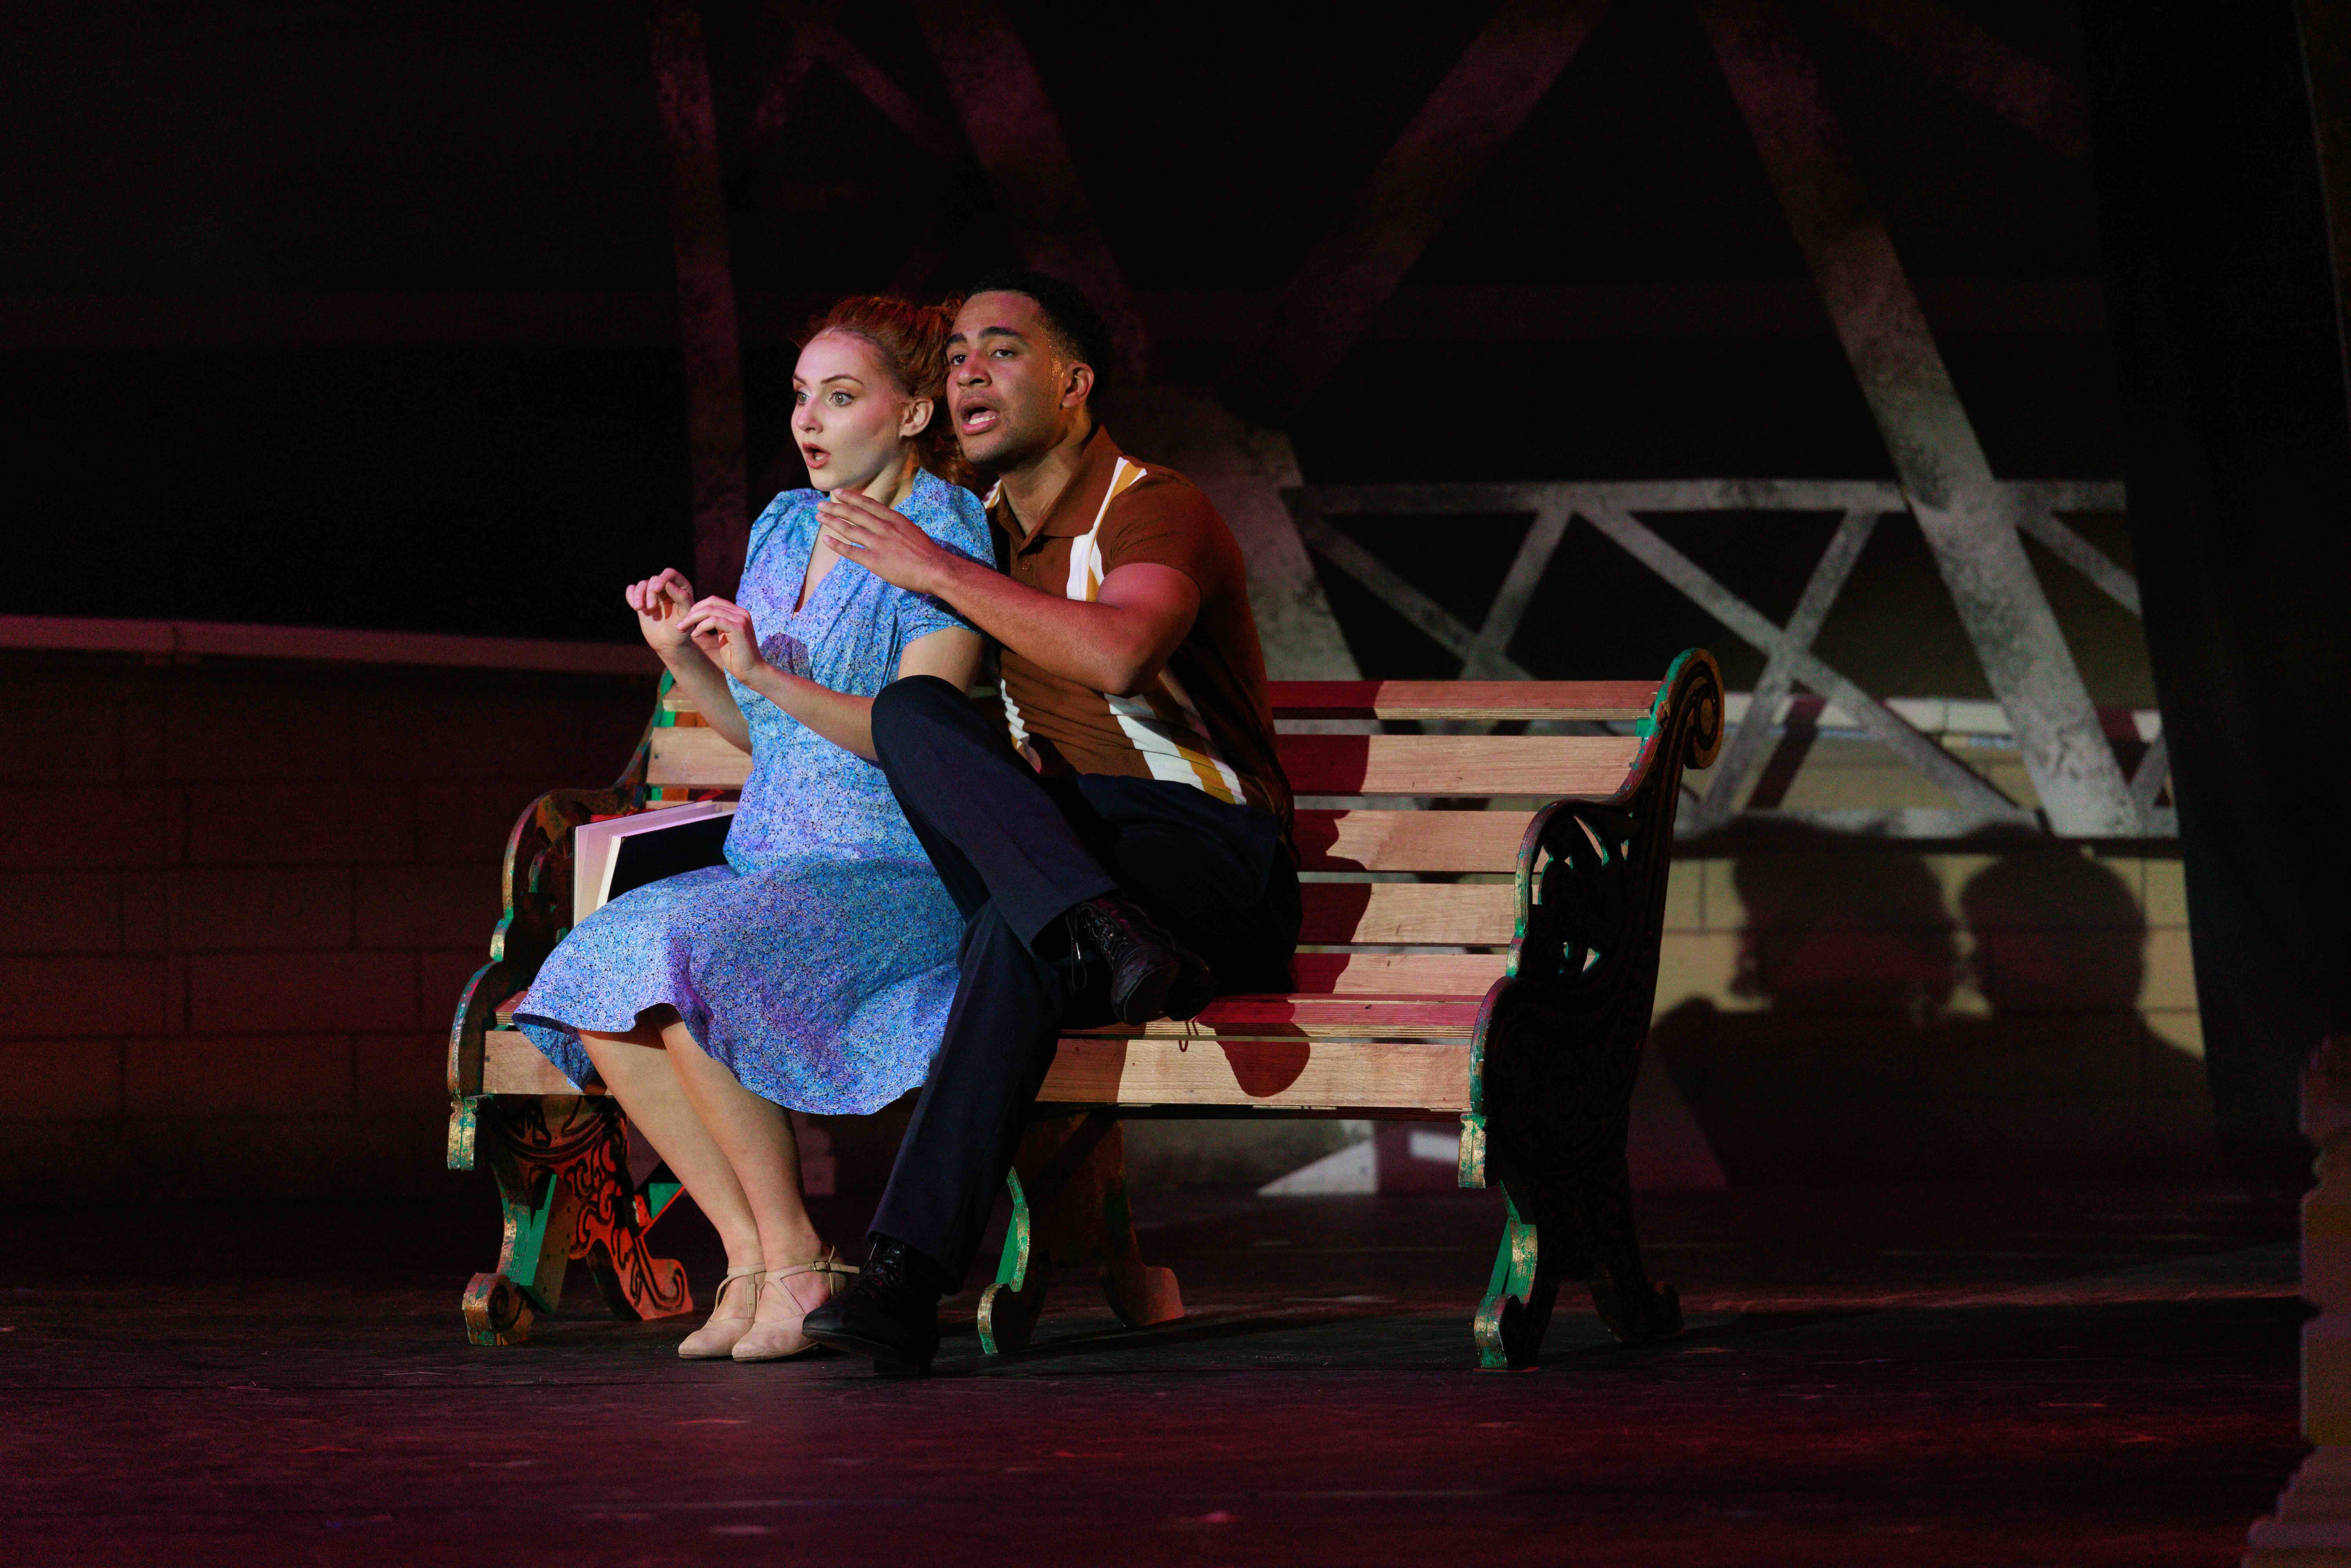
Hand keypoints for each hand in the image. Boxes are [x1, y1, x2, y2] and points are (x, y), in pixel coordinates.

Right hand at [625, 569, 696, 654]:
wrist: (669, 644)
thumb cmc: (681, 630)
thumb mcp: (685, 615)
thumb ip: (681, 598)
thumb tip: (668, 583)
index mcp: (681, 588)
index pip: (670, 574)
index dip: (662, 578)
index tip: (656, 588)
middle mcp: (667, 588)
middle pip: (654, 579)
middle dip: (650, 592)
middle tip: (651, 607)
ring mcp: (653, 594)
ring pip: (642, 584)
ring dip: (638, 595)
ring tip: (638, 608)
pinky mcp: (642, 601)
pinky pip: (632, 590)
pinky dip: (630, 595)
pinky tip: (634, 605)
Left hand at [676, 596, 768, 682]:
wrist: (751, 671)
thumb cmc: (736, 657)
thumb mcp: (723, 636)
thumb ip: (716, 624)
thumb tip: (697, 617)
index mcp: (738, 613)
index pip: (714, 601)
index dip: (697, 607)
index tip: (686, 619)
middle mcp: (741, 613)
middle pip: (711, 603)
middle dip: (692, 612)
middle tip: (680, 624)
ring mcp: (741, 619)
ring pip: (710, 610)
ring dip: (693, 619)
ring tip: (683, 628)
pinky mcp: (739, 628)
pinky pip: (714, 621)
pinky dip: (701, 626)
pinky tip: (695, 635)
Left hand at [817, 490, 951, 595]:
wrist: (934, 568)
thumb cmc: (925, 552)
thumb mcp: (911, 530)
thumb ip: (895, 525)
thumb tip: (883, 521)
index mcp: (894, 519)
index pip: (868, 504)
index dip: (851, 497)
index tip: (838, 493)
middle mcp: (884, 527)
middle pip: (855, 513)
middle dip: (835, 507)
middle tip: (821, 504)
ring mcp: (878, 543)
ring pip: (850, 529)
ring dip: (832, 521)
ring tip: (819, 516)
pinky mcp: (874, 560)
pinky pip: (851, 551)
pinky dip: (837, 544)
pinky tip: (826, 539)